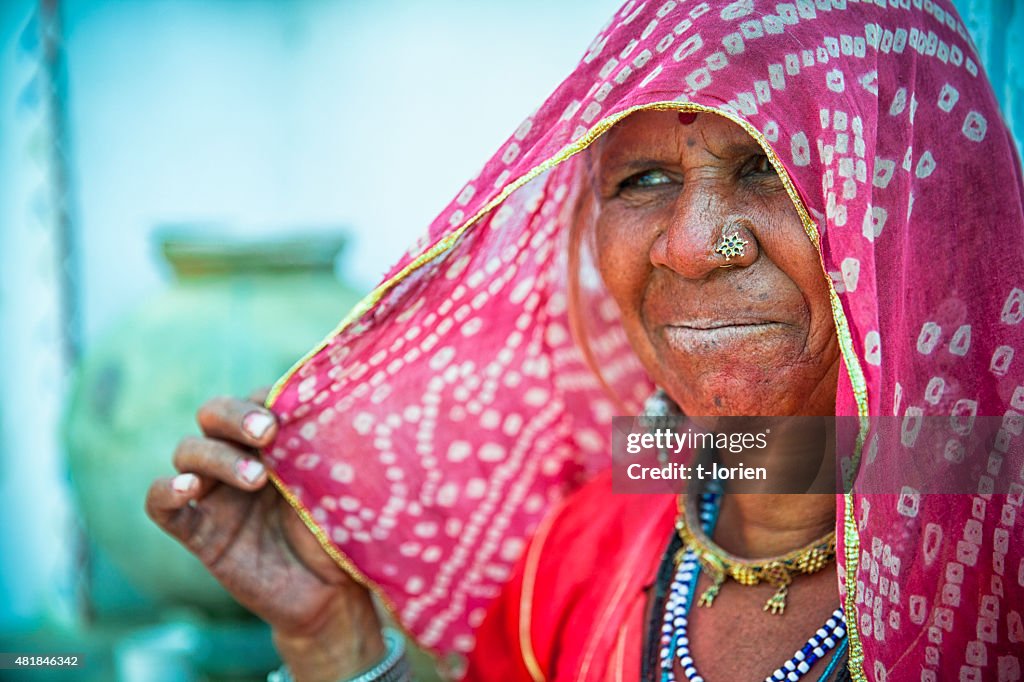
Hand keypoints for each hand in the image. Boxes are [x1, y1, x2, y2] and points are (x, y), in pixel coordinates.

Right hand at [145, 390, 383, 681]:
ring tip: (256, 479)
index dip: (267, 399)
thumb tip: (335, 404)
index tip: (293, 412)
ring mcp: (216, 494)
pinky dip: (166, 491)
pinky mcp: (199, 532)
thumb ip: (328, 449)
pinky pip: (161, 505)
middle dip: (236, 415)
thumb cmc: (343, 531)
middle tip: (268, 432)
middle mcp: (240, 458)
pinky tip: (187, 489)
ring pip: (188, 452)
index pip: (256, 399)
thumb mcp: (341, 486)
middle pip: (213, 413)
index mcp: (275, 440)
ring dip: (217, 457)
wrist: (333, 595)